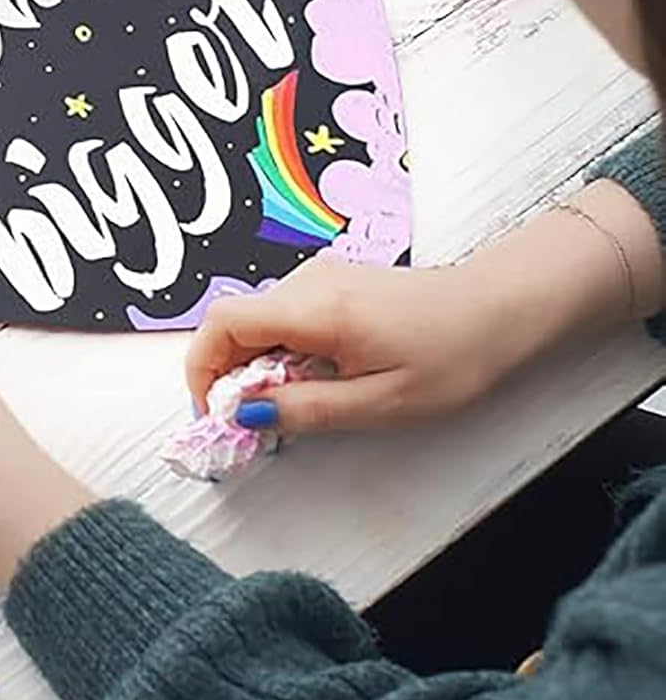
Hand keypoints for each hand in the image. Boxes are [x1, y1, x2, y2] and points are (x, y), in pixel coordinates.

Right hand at [186, 256, 518, 435]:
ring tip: (291, 405)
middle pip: (233, 322)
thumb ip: (307, 409)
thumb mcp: (381, 403)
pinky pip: (281, 315)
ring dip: (254, 364)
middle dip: (227, 374)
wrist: (498, 308)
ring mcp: (317, 277)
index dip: (201, 369)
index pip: (221, 324)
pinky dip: (278, 350)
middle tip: (251, 422)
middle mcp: (306, 283)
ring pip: (256, 320)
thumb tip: (246, 415)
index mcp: (313, 309)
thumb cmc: (453, 355)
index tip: (212, 412)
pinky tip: (313, 378)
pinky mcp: (330, 283)